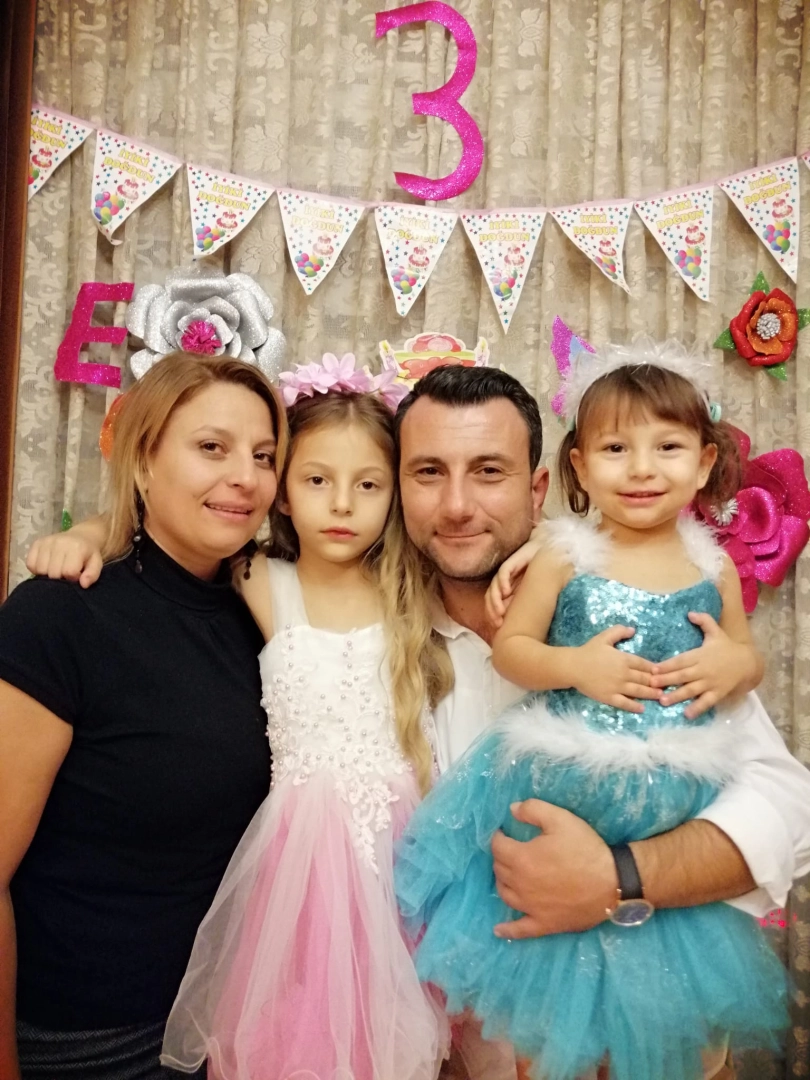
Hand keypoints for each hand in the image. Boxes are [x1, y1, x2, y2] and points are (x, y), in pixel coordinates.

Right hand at [25, 533, 102, 588]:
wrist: (81, 537)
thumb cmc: (88, 554)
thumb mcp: (96, 564)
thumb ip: (92, 574)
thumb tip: (83, 584)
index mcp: (76, 547)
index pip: (68, 572)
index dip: (72, 578)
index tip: (76, 576)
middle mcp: (59, 542)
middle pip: (53, 573)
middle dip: (60, 578)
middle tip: (66, 574)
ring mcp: (46, 542)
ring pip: (40, 570)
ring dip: (47, 575)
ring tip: (57, 570)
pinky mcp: (36, 543)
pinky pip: (30, 564)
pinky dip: (36, 569)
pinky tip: (46, 567)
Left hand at [485, 539, 542, 627]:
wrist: (547, 555)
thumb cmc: (543, 578)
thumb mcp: (534, 596)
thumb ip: (528, 607)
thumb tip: (528, 627)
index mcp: (507, 593)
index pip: (493, 606)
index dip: (493, 617)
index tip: (499, 629)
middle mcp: (503, 584)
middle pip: (490, 598)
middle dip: (492, 612)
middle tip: (498, 623)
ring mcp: (506, 574)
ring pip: (493, 588)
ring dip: (495, 600)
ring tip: (500, 612)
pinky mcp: (510, 563)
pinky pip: (503, 573)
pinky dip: (502, 582)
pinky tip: (506, 591)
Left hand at [492, 800, 616, 937]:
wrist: (612, 883)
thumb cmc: (585, 849)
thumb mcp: (561, 819)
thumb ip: (533, 810)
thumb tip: (511, 810)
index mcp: (521, 859)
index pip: (498, 847)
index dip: (499, 837)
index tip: (504, 833)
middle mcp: (520, 885)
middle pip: (499, 869)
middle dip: (501, 857)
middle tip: (511, 849)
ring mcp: (531, 908)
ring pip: (505, 894)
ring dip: (503, 882)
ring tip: (508, 874)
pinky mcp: (544, 924)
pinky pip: (520, 930)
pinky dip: (508, 930)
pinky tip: (498, 930)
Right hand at [573, 626, 659, 713]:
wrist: (572, 666)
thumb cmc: (588, 651)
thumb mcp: (603, 637)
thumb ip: (618, 632)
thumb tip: (633, 629)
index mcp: (623, 659)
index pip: (644, 664)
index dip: (655, 669)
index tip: (664, 672)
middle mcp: (623, 674)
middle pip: (644, 679)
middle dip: (657, 682)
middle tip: (667, 685)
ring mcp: (617, 687)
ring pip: (638, 691)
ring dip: (650, 694)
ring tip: (660, 696)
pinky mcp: (609, 697)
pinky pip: (624, 703)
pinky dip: (634, 706)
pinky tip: (642, 708)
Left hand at [650, 612, 758, 718]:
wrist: (748, 662)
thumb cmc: (727, 647)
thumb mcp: (716, 632)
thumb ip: (704, 621)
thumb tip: (690, 613)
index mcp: (700, 654)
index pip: (680, 660)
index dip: (666, 665)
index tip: (653, 669)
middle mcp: (703, 669)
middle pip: (682, 675)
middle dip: (666, 680)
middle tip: (651, 685)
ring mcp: (711, 682)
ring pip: (692, 690)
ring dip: (677, 696)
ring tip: (663, 701)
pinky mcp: (718, 693)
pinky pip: (707, 702)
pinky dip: (697, 708)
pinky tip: (687, 715)